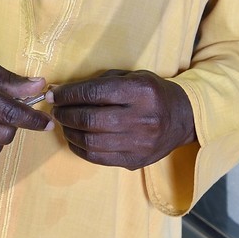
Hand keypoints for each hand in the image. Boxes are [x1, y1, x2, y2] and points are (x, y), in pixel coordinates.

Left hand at [50, 70, 196, 169]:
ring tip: (64, 123)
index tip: (55, 95)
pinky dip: (80, 148)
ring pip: (91, 141)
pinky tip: (74, 138)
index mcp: (141, 91)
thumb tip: (66, 91)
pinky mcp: (135, 161)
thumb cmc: (152, 93)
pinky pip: (98, 158)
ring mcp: (139, 143)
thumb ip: (102, 82)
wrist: (183, 118)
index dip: (69, 94)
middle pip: (90, 119)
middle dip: (66, 114)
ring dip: (70, 132)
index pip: (95, 93)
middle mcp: (142, 118)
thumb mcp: (132, 77)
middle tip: (57, 110)